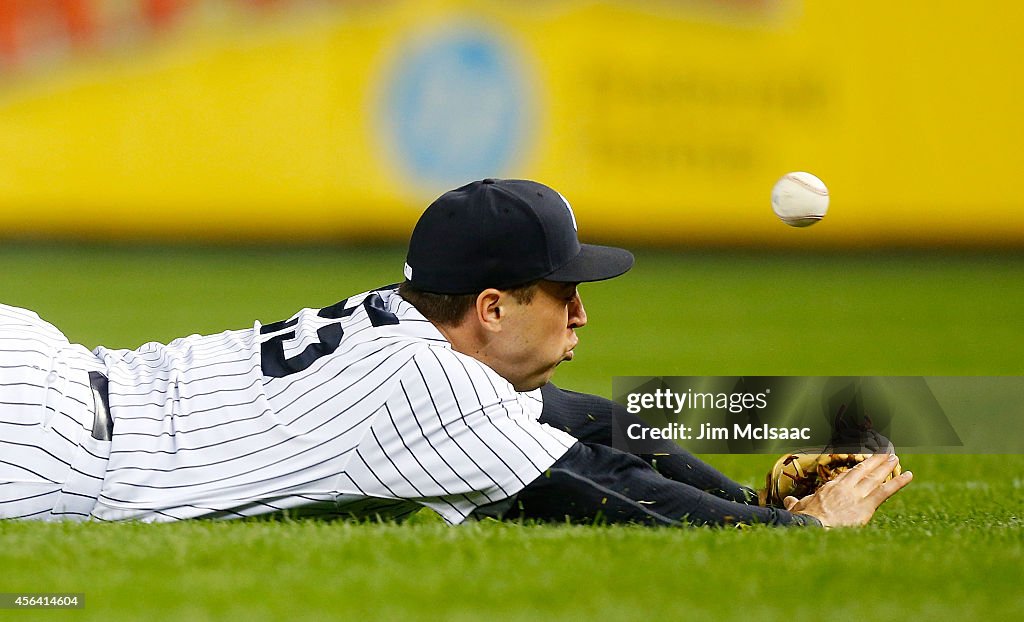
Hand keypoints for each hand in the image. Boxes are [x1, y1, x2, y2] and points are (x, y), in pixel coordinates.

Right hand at [783, 453, 912, 527]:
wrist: (811, 526)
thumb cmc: (803, 519)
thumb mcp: (797, 508)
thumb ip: (796, 503)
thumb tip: (789, 500)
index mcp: (830, 488)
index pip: (849, 475)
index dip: (860, 468)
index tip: (866, 462)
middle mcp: (845, 487)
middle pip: (863, 470)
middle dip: (875, 461)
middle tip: (886, 452)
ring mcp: (856, 494)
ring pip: (875, 477)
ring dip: (887, 466)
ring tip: (896, 458)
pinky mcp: (866, 505)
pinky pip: (885, 491)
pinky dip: (899, 482)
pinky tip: (909, 475)